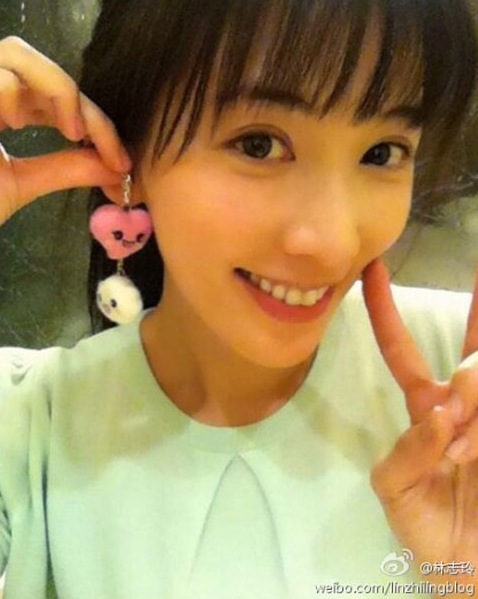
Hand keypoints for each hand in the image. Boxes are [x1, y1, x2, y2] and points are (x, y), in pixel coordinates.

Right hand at [0, 36, 131, 239]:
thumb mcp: (19, 185)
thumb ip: (63, 169)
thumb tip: (115, 167)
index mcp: (0, 111)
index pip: (56, 97)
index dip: (95, 121)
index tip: (121, 161)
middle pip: (39, 64)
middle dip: (79, 99)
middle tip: (94, 139)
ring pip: (14, 53)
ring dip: (55, 86)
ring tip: (67, 129)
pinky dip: (12, 92)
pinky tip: (18, 124)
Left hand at [361, 257, 477, 581]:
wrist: (470, 571)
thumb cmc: (430, 529)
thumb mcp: (397, 491)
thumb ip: (407, 452)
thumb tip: (442, 413)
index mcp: (427, 409)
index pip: (403, 350)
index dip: (386, 311)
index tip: (372, 270)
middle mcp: (464, 404)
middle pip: (473, 342)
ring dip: (474, 398)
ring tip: (466, 450)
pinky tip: (472, 451)